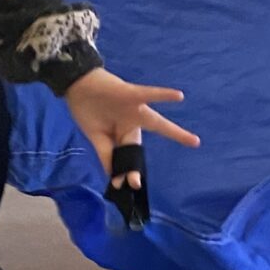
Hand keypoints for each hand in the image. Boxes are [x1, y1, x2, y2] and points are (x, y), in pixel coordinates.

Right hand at [64, 66, 198, 178]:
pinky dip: (162, 95)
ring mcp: (132, 110)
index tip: (118, 186)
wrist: (76, 83)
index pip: (127, 156)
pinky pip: (148, 94)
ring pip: (155, 123)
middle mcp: (131, 124)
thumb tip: (113, 177)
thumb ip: (105, 154)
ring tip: (193, 142)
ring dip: (174, 133)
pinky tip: (178, 96)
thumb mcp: (95, 135)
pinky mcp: (129, 94)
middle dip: (134, 166)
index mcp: (123, 134)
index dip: (123, 171)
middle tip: (135, 184)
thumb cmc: (88, 109)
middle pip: (136, 146)